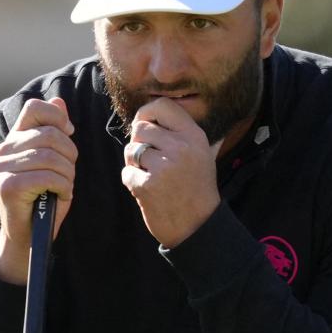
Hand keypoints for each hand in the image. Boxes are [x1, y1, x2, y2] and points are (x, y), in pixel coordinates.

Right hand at [0, 97, 75, 285]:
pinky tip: (60, 196)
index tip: (69, 135)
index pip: (35, 107)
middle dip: (70, 154)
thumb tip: (59, 101)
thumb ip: (55, 132)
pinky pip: (47, 176)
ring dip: (67, 174)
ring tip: (64, 186)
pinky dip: (62, 187)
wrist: (28, 236)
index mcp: (16, 138)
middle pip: (50, 134)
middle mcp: (5, 149)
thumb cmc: (44, 198)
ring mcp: (3, 168)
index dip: (58, 117)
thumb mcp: (54, 162)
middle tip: (69, 173)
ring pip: (50, 156)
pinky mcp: (8, 186)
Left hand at [120, 98, 221, 247]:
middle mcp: (179, 147)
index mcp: (194, 136)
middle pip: (140, 128)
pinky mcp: (147, 185)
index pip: (162, 106)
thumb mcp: (204, 154)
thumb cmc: (198, 189)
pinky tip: (147, 190)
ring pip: (131, 150)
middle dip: (139, 142)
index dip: (146, 113)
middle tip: (149, 159)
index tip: (145, 124)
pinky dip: (132, 181)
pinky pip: (127, 172)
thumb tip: (163, 109)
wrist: (198, 226)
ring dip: (134, 163)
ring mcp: (163, 166)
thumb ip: (186, 132)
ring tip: (150, 175)